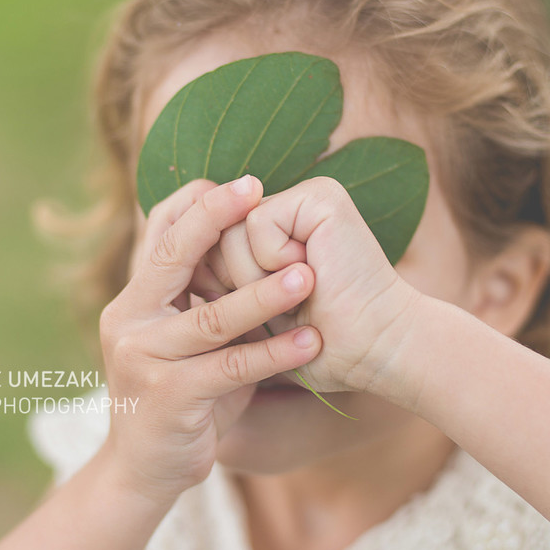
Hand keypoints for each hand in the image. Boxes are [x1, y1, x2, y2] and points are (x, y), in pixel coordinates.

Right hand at [100, 176, 322, 505]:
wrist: (144, 471)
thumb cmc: (181, 395)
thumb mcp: (186, 340)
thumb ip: (207, 297)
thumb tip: (257, 243)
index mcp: (134, 298)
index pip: (158, 231)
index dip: (200, 203)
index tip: (246, 182)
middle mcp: (130, 320)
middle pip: (174, 256)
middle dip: (217, 219)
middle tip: (261, 191)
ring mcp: (145, 359)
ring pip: (211, 318)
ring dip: (263, 295)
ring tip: (308, 276)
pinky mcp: (170, 397)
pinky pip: (231, 368)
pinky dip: (275, 354)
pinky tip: (311, 341)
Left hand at [215, 176, 421, 406]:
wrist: (374, 353)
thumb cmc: (319, 348)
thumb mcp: (254, 313)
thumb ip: (220, 283)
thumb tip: (174, 259)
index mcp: (278, 230)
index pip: (210, 244)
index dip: (218, 283)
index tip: (258, 309)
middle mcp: (291, 206)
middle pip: (213, 236)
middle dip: (235, 284)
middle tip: (288, 300)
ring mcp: (307, 196)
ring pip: (229, 231)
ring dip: (255, 280)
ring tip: (303, 290)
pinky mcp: (321, 196)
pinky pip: (257, 224)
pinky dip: (275, 262)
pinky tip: (312, 274)